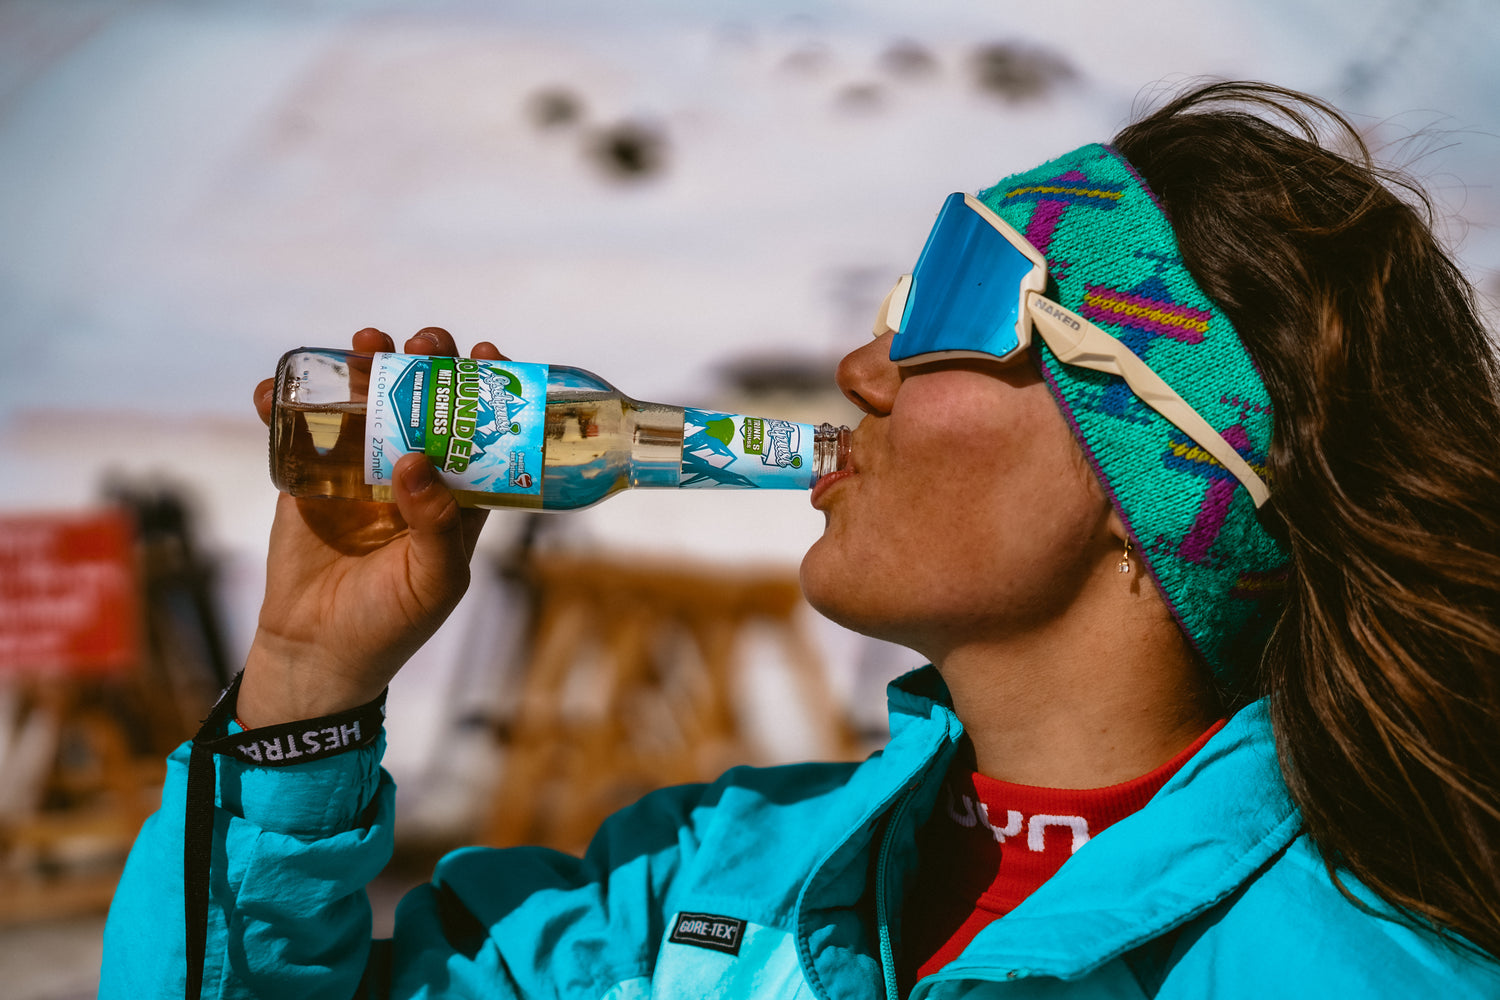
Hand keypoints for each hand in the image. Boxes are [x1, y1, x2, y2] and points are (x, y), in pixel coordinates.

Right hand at [237, 327, 502, 727]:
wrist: (317, 653)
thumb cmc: (391, 623)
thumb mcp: (434, 580)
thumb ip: (437, 525)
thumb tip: (416, 460)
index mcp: (457, 497)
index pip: (482, 432)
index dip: (487, 391)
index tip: (488, 353)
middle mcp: (413, 477)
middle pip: (426, 405)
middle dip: (428, 365)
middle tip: (424, 342)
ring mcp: (360, 474)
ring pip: (367, 406)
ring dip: (366, 367)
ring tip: (367, 342)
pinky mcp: (309, 481)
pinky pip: (300, 433)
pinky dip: (284, 404)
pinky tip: (273, 389)